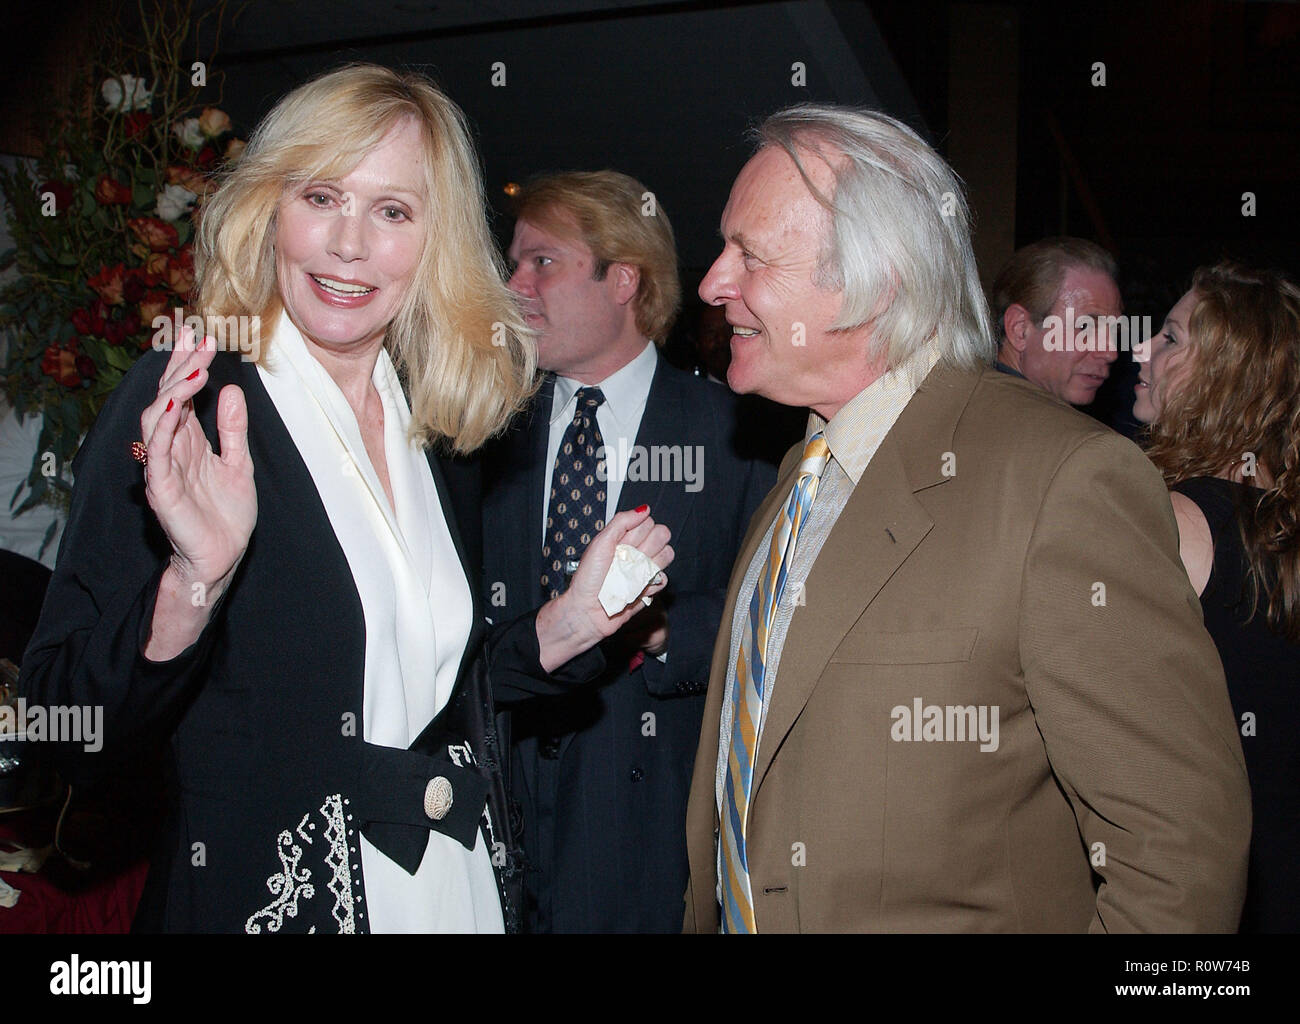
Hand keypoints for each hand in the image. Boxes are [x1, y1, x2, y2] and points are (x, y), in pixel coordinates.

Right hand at [140, 326, 255, 596]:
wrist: (221, 558)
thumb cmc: (226, 515)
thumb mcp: (239, 463)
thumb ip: (232, 429)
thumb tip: (231, 389)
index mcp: (188, 440)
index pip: (181, 394)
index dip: (188, 365)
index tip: (202, 336)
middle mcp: (171, 449)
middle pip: (166, 398)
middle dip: (179, 367)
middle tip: (197, 338)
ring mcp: (163, 468)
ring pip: (156, 420)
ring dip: (173, 392)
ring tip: (194, 369)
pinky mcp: (161, 490)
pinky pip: (156, 455)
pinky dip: (162, 430)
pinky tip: (174, 408)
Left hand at [535, 505, 673, 671]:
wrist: (586, 611)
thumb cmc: (588, 579)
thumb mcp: (600, 542)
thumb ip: (622, 522)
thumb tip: (644, 509)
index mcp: (624, 538)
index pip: (649, 523)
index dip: (638, 532)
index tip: (623, 543)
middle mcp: (636, 552)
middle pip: (662, 536)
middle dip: (647, 546)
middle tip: (627, 559)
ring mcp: (643, 570)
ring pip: (666, 556)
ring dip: (650, 564)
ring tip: (631, 574)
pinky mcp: (649, 588)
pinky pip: (663, 580)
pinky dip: (652, 584)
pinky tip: (636, 588)